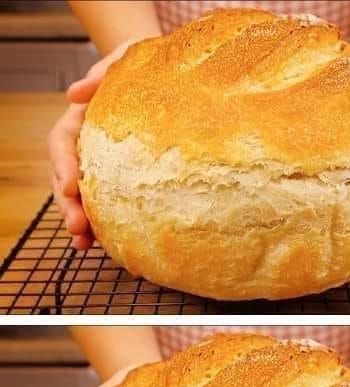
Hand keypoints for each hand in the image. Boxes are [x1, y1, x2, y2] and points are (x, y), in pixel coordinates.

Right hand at [47, 41, 133, 249]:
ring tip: (86, 244)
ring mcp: (101, 166)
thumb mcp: (126, 58)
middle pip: (66, 178)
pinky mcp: (120, 181)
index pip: (63, 142)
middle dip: (69, 205)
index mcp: (81, 119)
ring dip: (81, 222)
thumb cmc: (143, 66)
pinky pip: (107, 205)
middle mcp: (86, 146)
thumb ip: (102, 72)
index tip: (69, 185)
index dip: (62, 165)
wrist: (166, 79)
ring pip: (82, 197)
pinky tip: (105, 245)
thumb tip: (74, 94)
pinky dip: (104, 226)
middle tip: (78, 227)